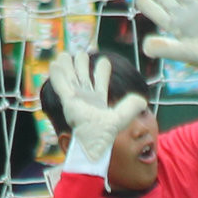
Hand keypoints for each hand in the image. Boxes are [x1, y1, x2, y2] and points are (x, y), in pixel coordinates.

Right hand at [46, 49, 146, 170]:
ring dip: (69, 66)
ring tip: (66, 54)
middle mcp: (86, 99)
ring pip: (72, 78)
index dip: (102, 71)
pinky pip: (62, 85)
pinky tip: (55, 64)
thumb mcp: (121, 118)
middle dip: (82, 65)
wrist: (93, 144)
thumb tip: (143, 100)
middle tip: (81, 53)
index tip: (104, 61)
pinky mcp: (68, 102)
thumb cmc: (105, 135)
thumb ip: (131, 107)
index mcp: (98, 101)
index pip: (100, 82)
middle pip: (83, 77)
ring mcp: (76, 99)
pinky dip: (58, 75)